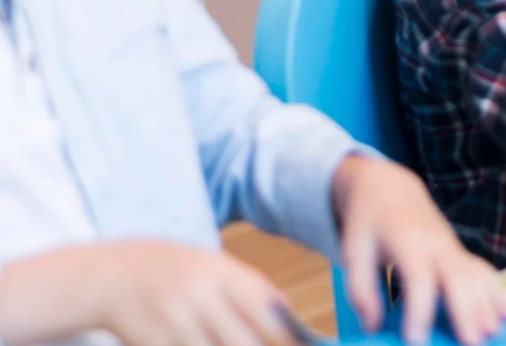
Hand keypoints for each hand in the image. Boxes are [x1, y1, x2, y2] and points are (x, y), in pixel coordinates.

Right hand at [98, 241, 290, 345]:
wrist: (108, 276)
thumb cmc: (170, 269)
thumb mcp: (210, 265)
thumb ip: (245, 288)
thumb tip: (287, 314)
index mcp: (217, 269)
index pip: (263, 304)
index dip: (284, 332)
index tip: (299, 344)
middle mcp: (197, 294)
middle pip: (243, 340)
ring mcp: (173, 323)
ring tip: (222, 341)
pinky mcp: (153, 345)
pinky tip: (198, 343)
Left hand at [333, 156, 505, 345]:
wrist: (390, 189)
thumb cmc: (369, 223)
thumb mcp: (352, 250)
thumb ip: (360, 290)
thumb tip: (373, 327)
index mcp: (406, 242)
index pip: (417, 276)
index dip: (419, 308)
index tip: (415, 339)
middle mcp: (434, 244)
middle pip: (456, 275)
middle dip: (466, 309)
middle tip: (472, 343)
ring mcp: (451, 247)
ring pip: (475, 273)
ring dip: (487, 302)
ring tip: (494, 333)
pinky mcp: (459, 252)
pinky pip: (483, 269)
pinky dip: (497, 290)